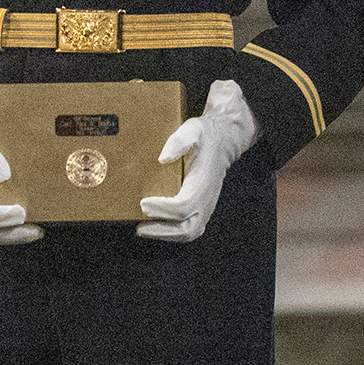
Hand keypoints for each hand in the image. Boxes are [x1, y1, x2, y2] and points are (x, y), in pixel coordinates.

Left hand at [139, 81, 257, 242]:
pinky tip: (154, 227)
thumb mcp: (192, 129)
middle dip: (162, 230)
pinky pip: (189, 229)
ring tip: (142, 229)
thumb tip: (162, 159)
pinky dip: (171, 233)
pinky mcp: (202, 209)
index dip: (163, 208)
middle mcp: (207, 199)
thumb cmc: (204, 135)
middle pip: (187, 228)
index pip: (184, 206)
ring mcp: (206, 207)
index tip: (143, 202)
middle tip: (139, 226)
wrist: (223, 140)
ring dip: (165, 235)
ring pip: (188, 233)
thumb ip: (178, 141)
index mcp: (204, 183)